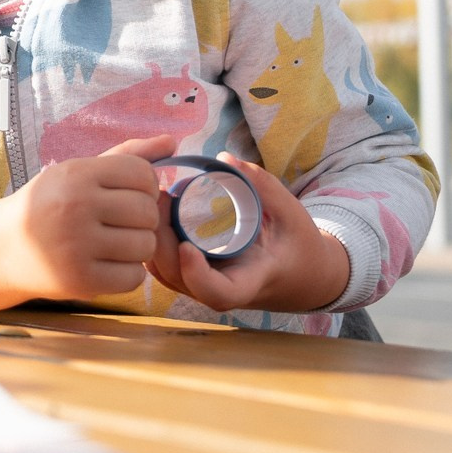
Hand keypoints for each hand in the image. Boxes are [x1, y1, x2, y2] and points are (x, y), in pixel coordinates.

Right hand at [0, 134, 182, 310]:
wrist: (3, 247)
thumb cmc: (50, 204)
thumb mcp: (79, 171)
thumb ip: (127, 155)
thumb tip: (173, 140)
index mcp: (76, 174)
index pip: (142, 174)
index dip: (145, 185)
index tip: (129, 194)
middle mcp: (76, 207)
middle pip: (147, 211)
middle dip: (142, 218)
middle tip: (122, 222)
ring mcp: (77, 246)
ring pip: (145, 245)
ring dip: (137, 246)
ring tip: (116, 242)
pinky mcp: (80, 280)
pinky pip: (133, 277)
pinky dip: (128, 273)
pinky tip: (109, 263)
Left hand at [147, 153, 350, 313]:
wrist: (299, 272)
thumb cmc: (297, 243)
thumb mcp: (290, 212)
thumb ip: (262, 185)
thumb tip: (224, 159)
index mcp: (249, 281)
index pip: (217, 293)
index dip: (197, 275)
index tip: (188, 246)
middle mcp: (218, 290)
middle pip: (178, 279)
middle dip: (161, 242)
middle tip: (160, 197)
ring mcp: (200, 285)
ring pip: (164, 272)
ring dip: (152, 237)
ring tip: (154, 196)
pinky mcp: (189, 275)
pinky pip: (162, 262)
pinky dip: (153, 237)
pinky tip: (153, 205)